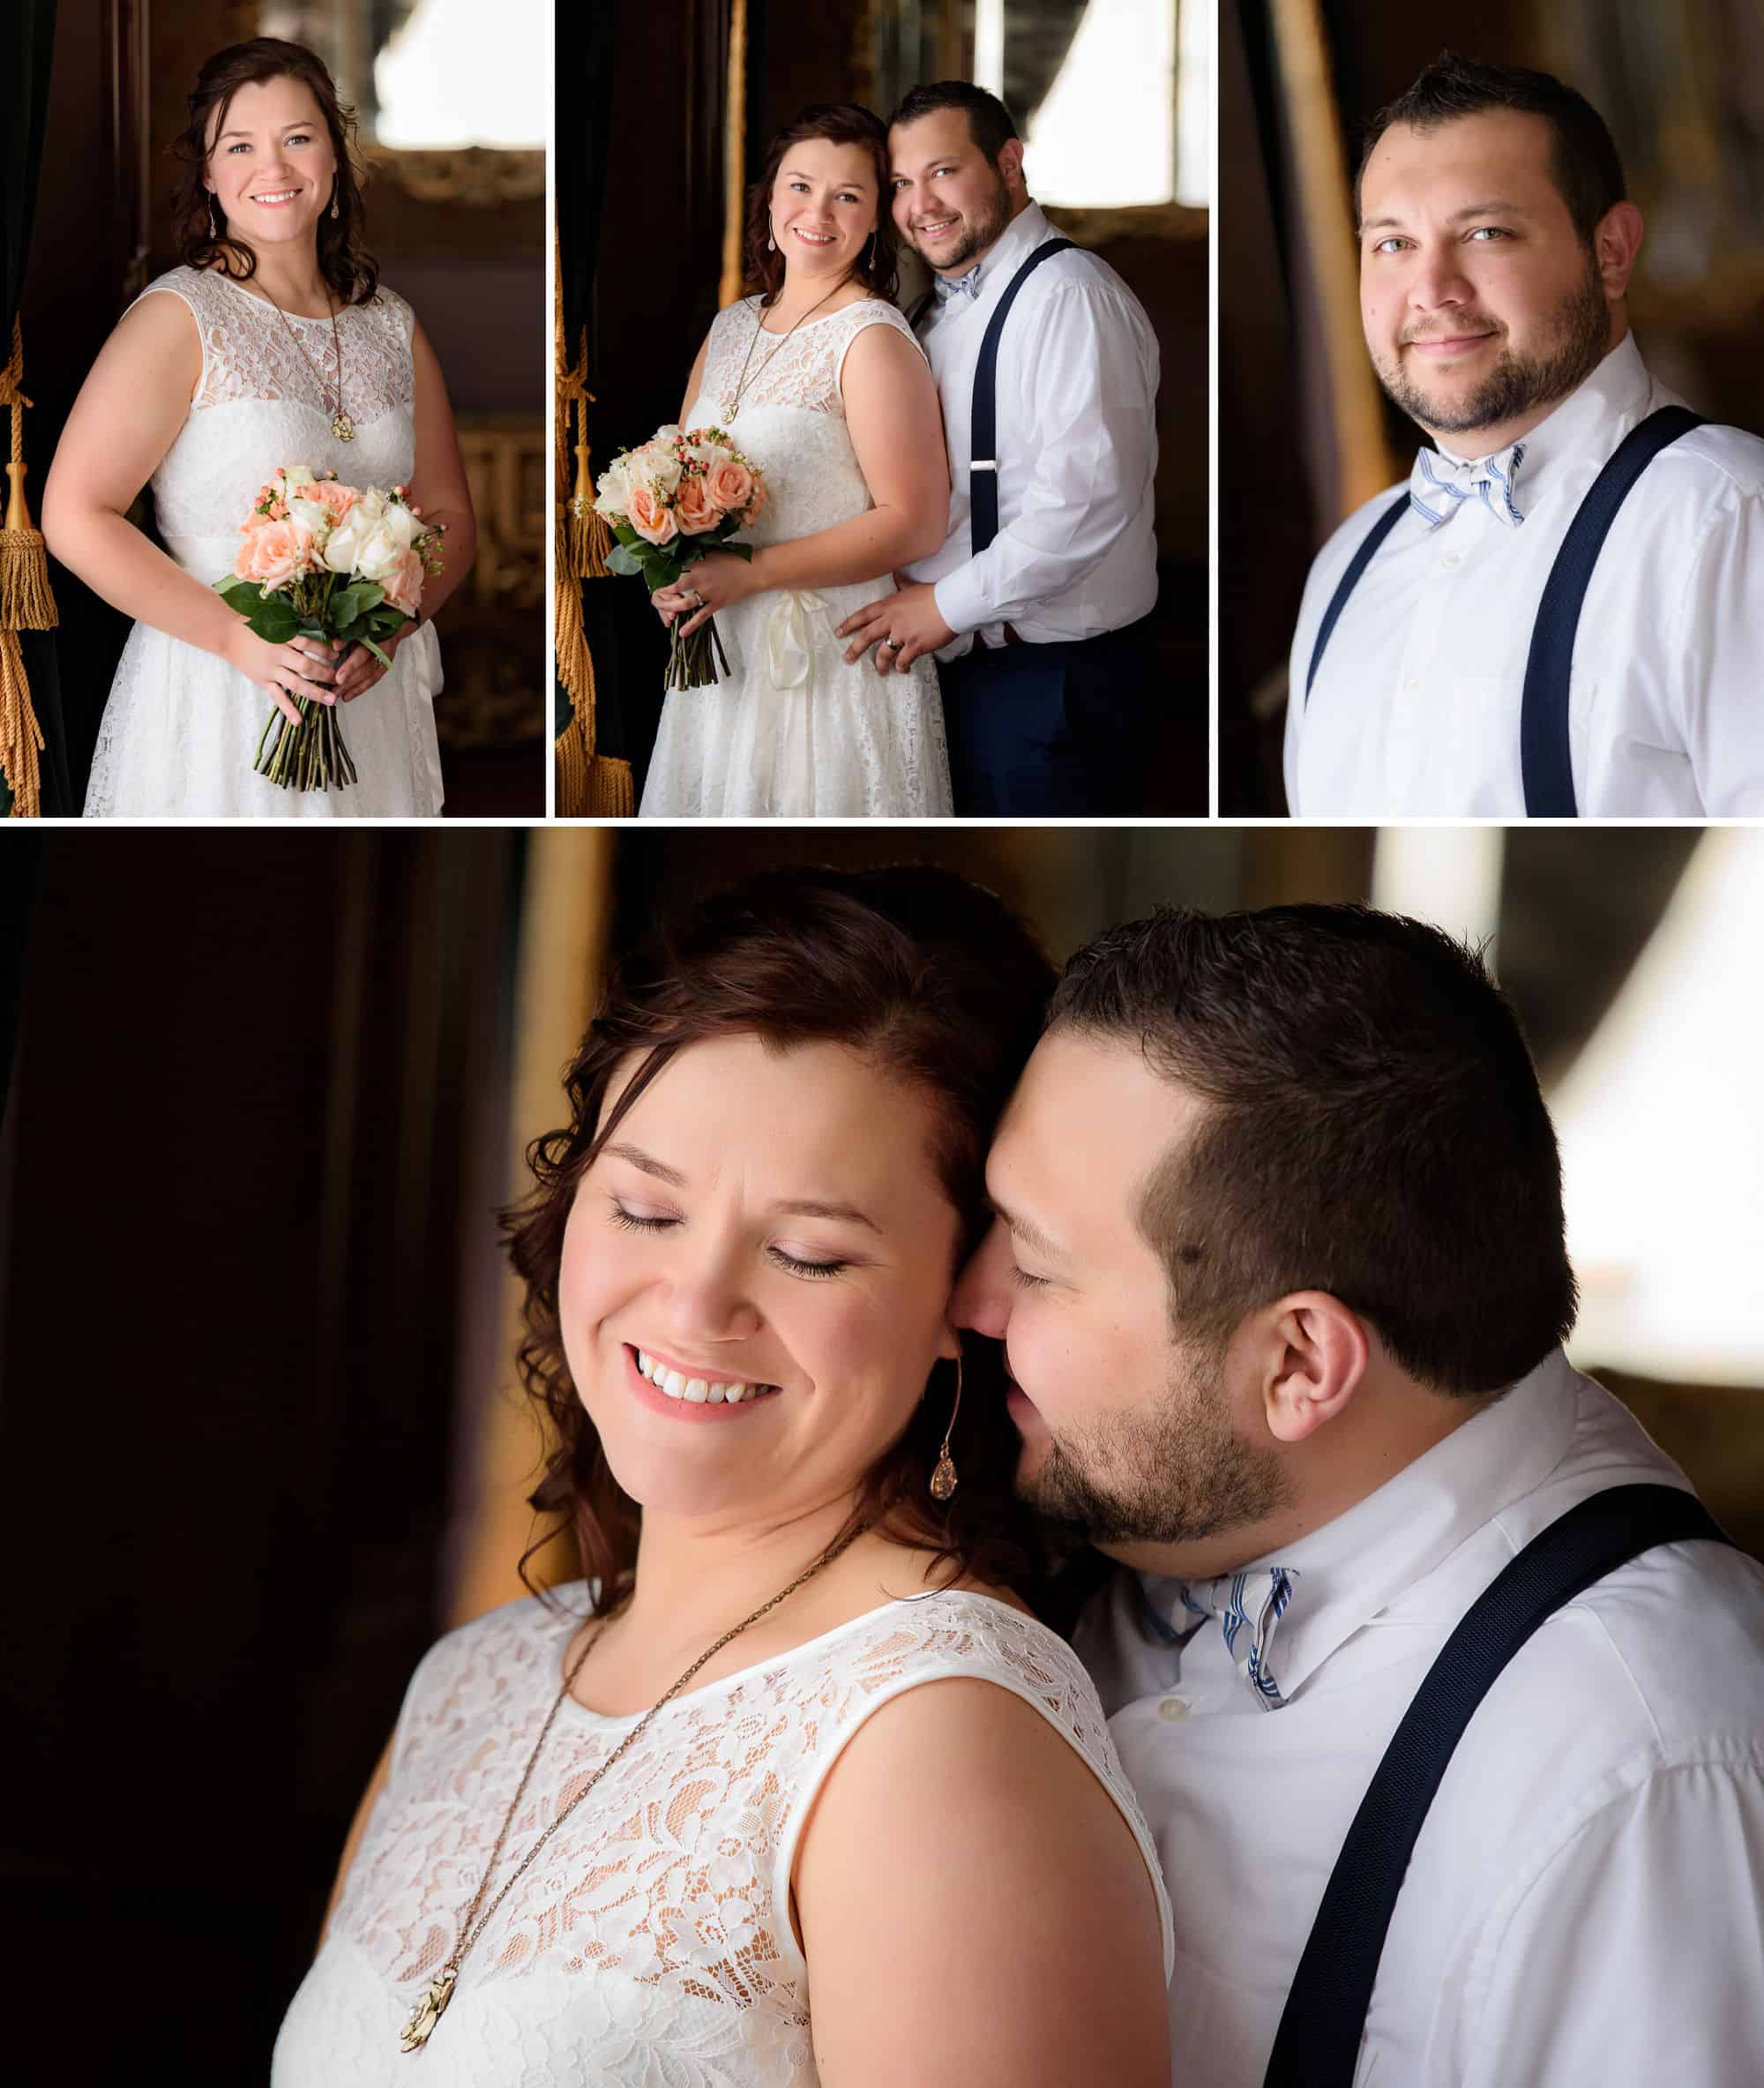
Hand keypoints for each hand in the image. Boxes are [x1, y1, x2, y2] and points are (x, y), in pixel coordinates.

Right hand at [229, 628, 342, 724]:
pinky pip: (278, 697)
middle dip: (325, 674)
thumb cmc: (254, 625)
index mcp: (282, 637)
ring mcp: (270, 670)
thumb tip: (322, 631)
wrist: (227, 634)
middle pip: (305, 666)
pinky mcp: (263, 681)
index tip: (337, 654)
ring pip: (296, 684)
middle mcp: (277, 655)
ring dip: (315, 693)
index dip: (324, 650)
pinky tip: (299, 721)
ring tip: (332, 700)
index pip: (308, 644)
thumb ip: (295, 629)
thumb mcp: (275, 621)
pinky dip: (288, 709)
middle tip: (339, 679)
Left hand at [333, 621, 412, 701]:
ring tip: (338, 695)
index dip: (350, 666)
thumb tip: (335, 645)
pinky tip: (347, 696)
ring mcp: (384, 659)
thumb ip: (347, 635)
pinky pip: (372, 680)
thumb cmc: (372, 620)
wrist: (394, 622)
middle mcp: (382, 650)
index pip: (363, 654)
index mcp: (376, 637)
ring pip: (369, 676)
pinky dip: (359, 689)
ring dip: (353, 687)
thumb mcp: (359, 622)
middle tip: (334, 689)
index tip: (338, 677)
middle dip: (350, 680)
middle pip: (365, 669)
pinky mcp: (384, 666)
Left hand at [653, 552, 758, 637]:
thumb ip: (695, 555)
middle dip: (661, 595)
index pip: (671, 570)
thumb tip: (680, 554)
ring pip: (684, 604)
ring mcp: (708, 592)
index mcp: (696, 563)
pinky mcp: (717, 604)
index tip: (654, 582)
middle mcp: (699, 578)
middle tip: (655, 601)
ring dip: (671, 610)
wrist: (753, 570)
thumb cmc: (733, 559)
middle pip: (672, 587)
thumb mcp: (711, 552)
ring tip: (665, 617)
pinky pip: (701, 616)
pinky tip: (681, 633)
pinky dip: (690, 626)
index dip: (660, 577)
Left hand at [835, 582, 955, 673]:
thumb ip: (902, 583)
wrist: (952, 603)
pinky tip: (903, 669)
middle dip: (855, 649)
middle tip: (847, 659)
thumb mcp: (913, 587)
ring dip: (880, 665)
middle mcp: (892, 621)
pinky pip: (903, 661)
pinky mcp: (915, 646)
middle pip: (867, 636)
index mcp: (889, 606)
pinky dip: (902, 667)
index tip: (838, 633)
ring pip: (883, 654)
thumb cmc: (934, 594)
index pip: (863, 615)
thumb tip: (897, 574)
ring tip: (881, 672)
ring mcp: (902, 634)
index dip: (849, 625)